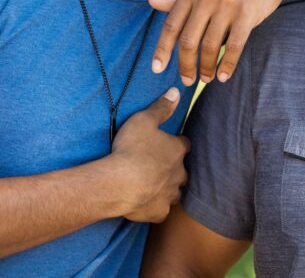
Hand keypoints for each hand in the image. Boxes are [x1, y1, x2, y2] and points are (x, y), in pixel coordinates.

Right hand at [109, 88, 189, 222]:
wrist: (120, 183)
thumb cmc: (132, 149)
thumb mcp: (143, 120)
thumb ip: (161, 107)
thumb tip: (176, 92)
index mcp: (177, 151)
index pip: (184, 145)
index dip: (177, 143)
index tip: (170, 143)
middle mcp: (179, 174)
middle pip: (183, 171)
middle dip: (174, 169)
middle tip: (160, 167)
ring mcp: (170, 195)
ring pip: (174, 193)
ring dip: (167, 189)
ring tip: (154, 186)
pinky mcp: (158, 212)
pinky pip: (161, 211)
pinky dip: (155, 207)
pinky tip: (146, 204)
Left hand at [149, 0, 294, 84]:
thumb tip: (151, 3)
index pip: (171, 25)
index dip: (162, 50)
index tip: (157, 69)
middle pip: (188, 40)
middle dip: (185, 65)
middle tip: (187, 80)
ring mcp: (227, 5)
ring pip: (209, 46)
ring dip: (206, 68)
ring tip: (207, 78)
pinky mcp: (248, 12)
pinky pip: (234, 45)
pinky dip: (227, 64)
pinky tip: (224, 75)